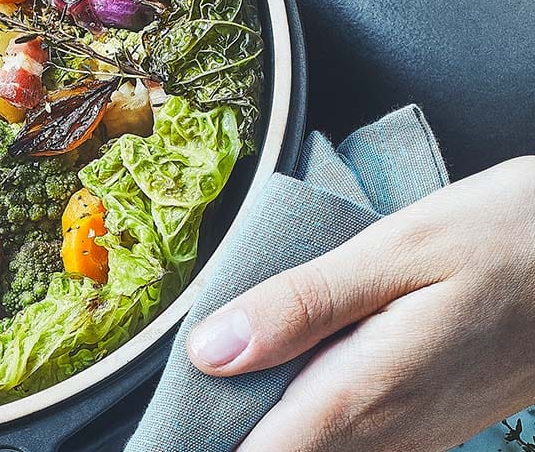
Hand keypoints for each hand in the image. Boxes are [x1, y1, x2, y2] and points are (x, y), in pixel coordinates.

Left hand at [186, 157, 534, 451]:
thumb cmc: (508, 236)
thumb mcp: (396, 250)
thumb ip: (300, 305)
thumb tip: (210, 352)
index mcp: (366, 389)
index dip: (202, 441)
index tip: (167, 419)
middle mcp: (392, 429)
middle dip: (225, 431)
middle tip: (183, 397)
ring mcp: (420, 432)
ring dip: (267, 425)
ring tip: (222, 382)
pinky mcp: (436, 418)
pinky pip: (358, 440)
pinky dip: (311, 418)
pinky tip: (289, 375)